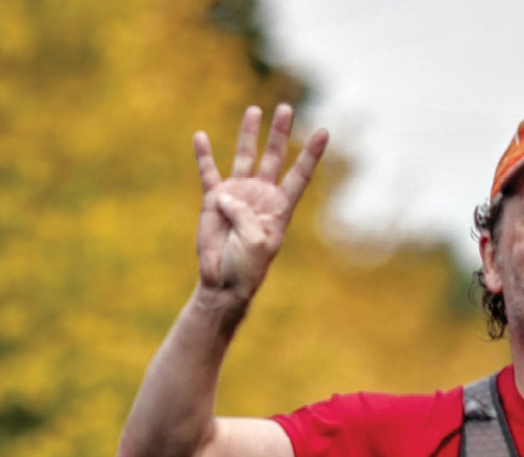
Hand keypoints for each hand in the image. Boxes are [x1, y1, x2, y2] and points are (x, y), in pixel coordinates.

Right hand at [193, 104, 327, 303]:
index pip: (299, 174)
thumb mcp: (256, 242)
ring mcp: (237, 194)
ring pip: (244, 156)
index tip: (323, 131)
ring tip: (254, 110)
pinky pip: (208, 172)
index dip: (311, 153)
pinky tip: (200, 136)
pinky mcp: (214, 199)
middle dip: (279, 133)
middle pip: (273, 157)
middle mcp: (260, 196)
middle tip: (286, 108)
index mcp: (280, 208)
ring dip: (248, 134)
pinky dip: (204, 155)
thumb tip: (226, 196)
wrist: (222, 282)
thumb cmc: (246, 267)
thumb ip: (245, 214)